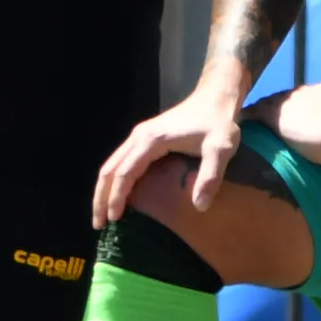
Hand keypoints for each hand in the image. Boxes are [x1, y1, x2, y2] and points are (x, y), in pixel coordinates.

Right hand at [94, 83, 246, 227]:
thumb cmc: (218, 122)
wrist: (215, 96)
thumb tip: (199, 207)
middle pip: (109, 169)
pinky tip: (118, 197)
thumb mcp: (221, 149)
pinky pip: (121, 162)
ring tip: (103, 216)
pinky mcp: (144, 138)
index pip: (125, 173)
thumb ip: (210, 176)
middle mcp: (139, 137)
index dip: (117, 197)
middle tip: (98, 224)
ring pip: (112, 165)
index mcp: (152, 140)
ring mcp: (139, 136)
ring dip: (104, 190)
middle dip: (101, 198)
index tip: (114, 219)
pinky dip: (114, 181)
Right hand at [245, 82, 320, 166]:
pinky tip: (320, 112)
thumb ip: (288, 142)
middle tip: (275, 124)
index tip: (249, 124)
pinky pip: (311, 95)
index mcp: (275, 114)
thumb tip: (283, 140)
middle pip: (274, 103)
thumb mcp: (300, 151)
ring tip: (299, 120)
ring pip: (293, 98)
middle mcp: (286, 97)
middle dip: (272, 111)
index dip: (251, 117)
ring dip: (293, 107)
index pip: (254, 111)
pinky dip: (311, 103)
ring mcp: (305, 89)